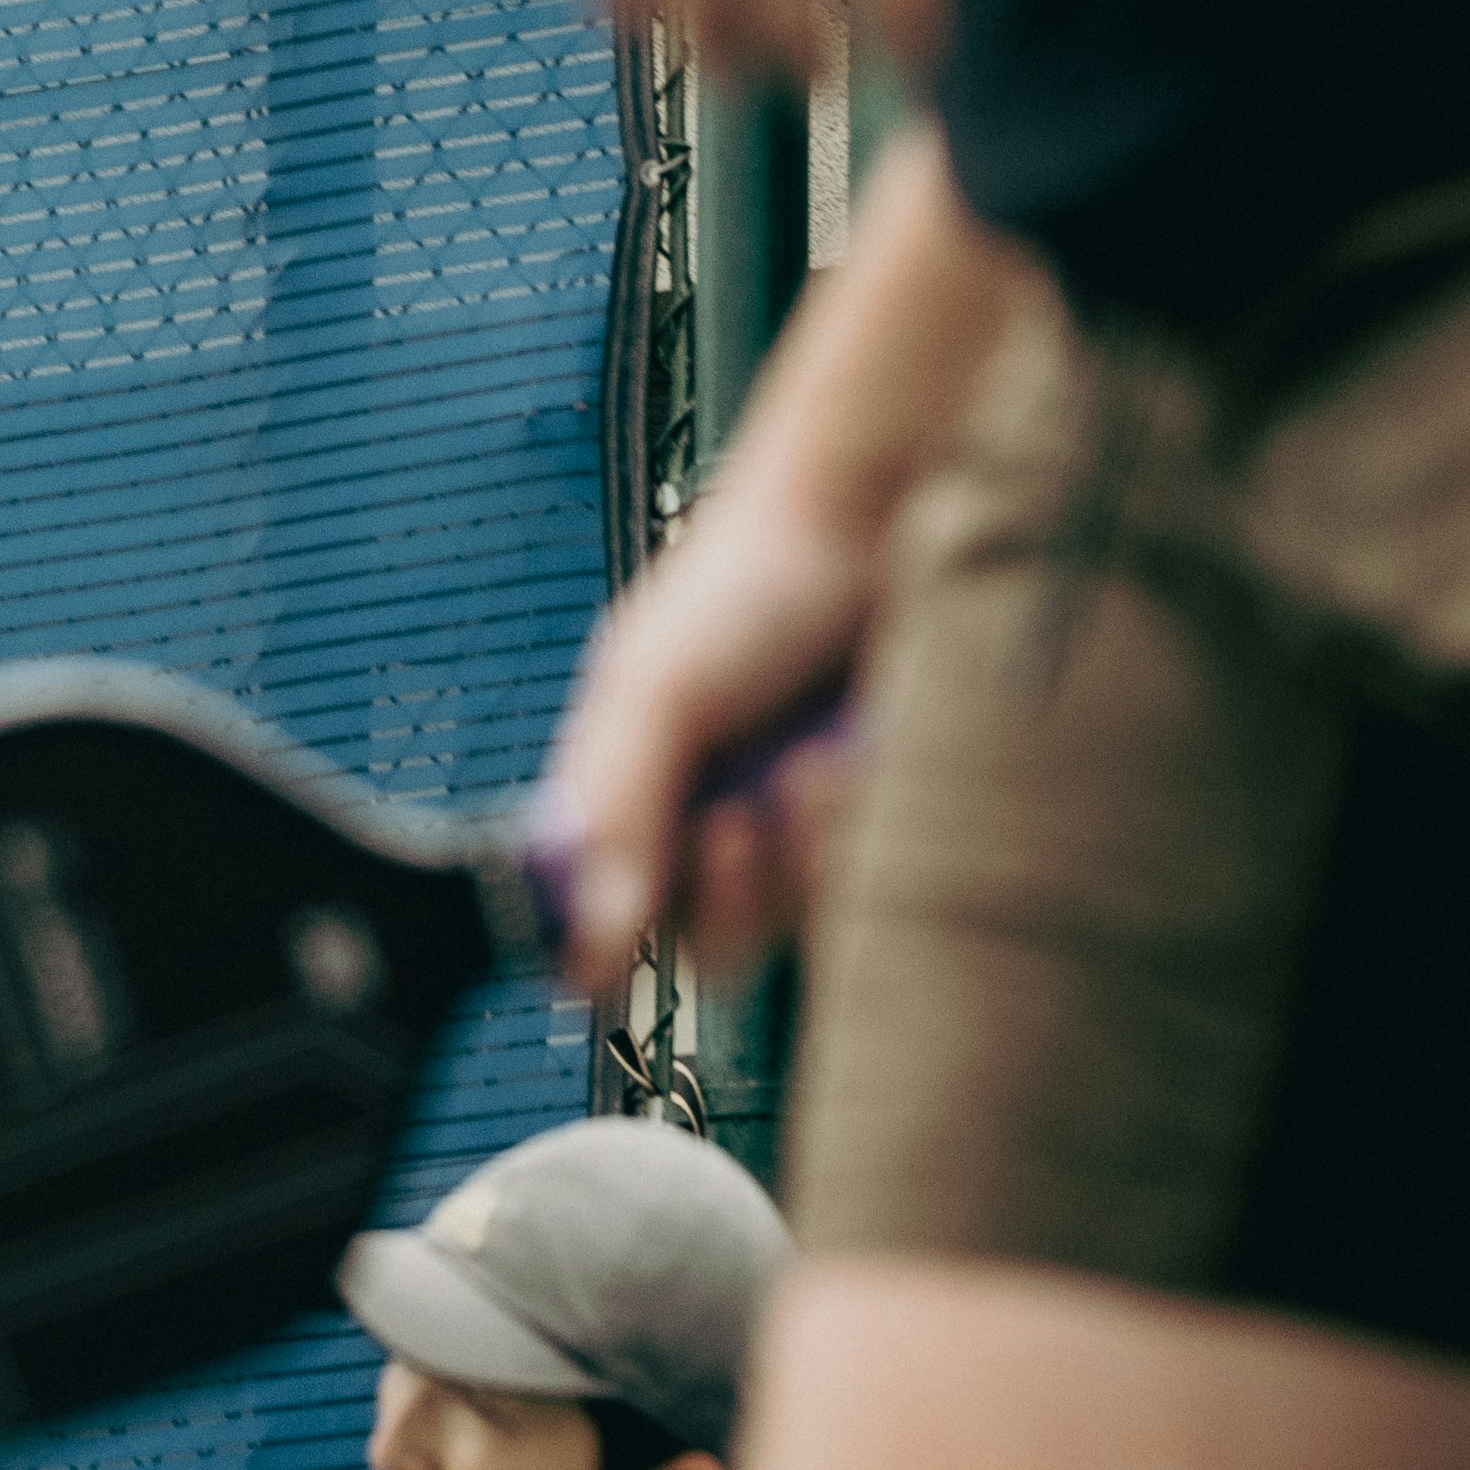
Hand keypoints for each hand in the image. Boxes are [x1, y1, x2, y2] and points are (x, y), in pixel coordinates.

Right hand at [540, 448, 893, 995]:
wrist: (884, 528)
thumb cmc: (755, 579)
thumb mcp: (656, 686)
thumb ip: (614, 805)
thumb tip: (585, 936)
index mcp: (626, 787)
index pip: (595, 918)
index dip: (609, 936)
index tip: (625, 931)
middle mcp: (704, 818)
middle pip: (705, 942)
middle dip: (726, 889)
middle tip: (733, 821)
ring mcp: (793, 829)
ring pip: (790, 922)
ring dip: (800, 850)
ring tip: (807, 762)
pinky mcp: (871, 826)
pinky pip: (863, 888)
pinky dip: (855, 829)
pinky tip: (849, 757)